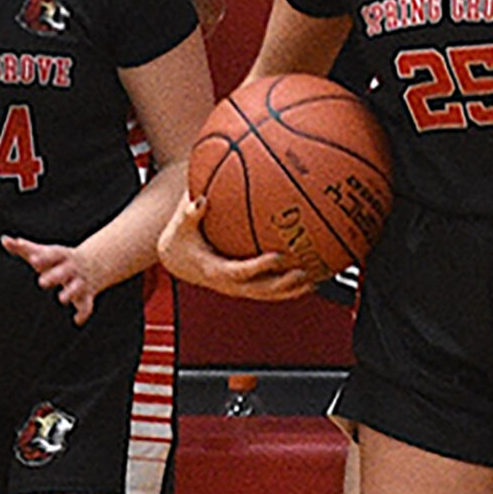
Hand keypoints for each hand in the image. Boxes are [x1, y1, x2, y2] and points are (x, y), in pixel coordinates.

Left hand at [3, 233, 106, 323]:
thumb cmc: (59, 259)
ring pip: (77, 288)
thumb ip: (25, 247)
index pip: (53, 254)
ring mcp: (80, 282)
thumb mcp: (44, 252)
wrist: (94, 263)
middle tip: (41, 282)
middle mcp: (72, 268)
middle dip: (55, 276)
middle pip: (64, 272)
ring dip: (70, 293)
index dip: (44, 258)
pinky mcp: (86, 296)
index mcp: (62, 256)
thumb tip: (4, 240)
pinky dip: (83, 313)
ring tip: (62, 299)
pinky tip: (76, 320)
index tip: (33, 261)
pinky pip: (87, 305)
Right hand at [156, 195, 315, 301]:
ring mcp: (238, 288)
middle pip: (260, 290)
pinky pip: (269, 288)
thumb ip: (190, 213)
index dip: (259, 267)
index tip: (277, 257)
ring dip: (292, 289)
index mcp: (214, 270)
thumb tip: (201, 199)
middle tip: (303, 272)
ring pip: (268, 294)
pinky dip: (289, 285)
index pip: (239, 272)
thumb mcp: (180, 225)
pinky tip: (310, 275)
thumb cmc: (181, 238)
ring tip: (315, 280)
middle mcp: (229, 284)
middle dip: (283, 284)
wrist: (176, 258)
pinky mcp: (245, 286)